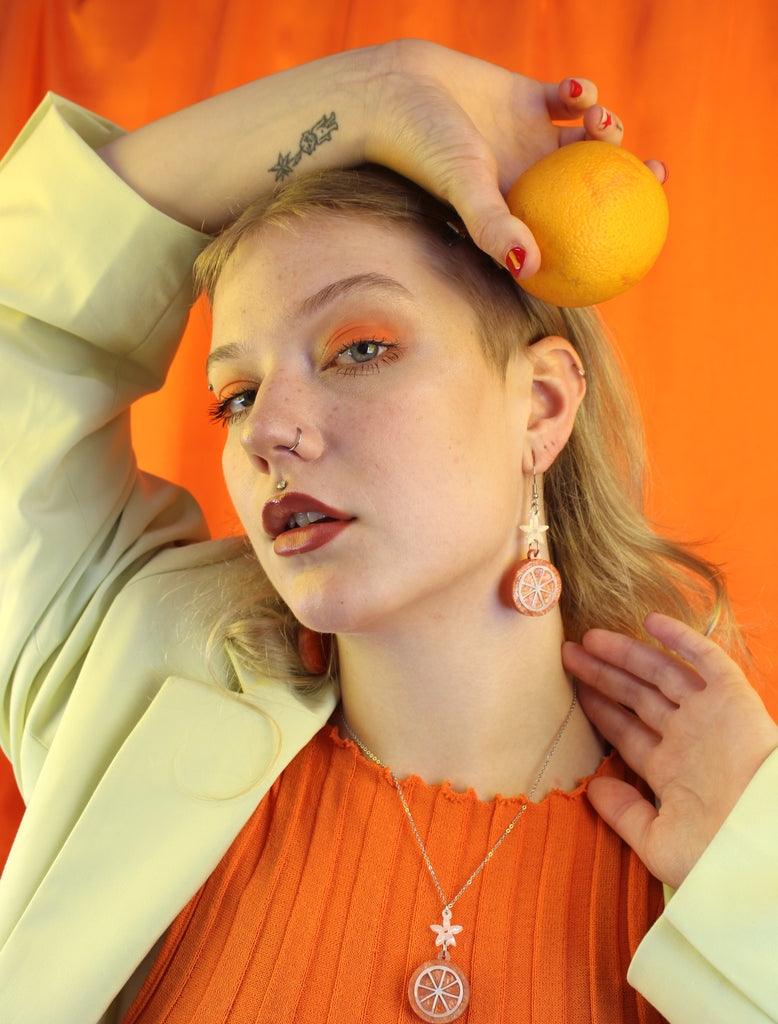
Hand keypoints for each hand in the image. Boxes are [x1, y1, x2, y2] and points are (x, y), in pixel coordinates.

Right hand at [366, 39, 656, 275]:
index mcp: (517, 207)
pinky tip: (578, 92)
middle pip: (592, 185)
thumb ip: (492, 226)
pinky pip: (568, 96)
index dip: (610, 231)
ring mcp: (529, 137)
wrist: (392, 90)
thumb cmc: (421, 146)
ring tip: (597, 120)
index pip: (572, 229)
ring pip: (586, 138)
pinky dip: (581, 92)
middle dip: (630, 177)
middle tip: (656, 172)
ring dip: (604, 127)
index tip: (645, 229)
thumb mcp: (461, 188)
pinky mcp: (525, 97)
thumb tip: (526, 269)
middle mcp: (527, 178)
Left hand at [561, 613, 777, 889]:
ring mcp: (710, 716)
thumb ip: (622, 814)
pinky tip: (650, 620)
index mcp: (670, 770)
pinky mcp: (734, 698)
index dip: (599, 707)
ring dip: (627, 653)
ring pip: (661, 674)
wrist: (763, 844)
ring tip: (591, 638)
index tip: (573, 687)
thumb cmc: (716, 854)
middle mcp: (687, 737)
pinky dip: (681, 639)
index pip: (626, 730)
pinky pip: (706, 660)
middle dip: (603, 674)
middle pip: (636, 696)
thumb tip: (592, 787)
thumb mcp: (657, 842)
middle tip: (569, 652)